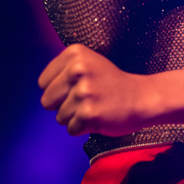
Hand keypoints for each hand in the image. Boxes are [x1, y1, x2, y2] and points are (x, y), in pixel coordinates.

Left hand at [38, 44, 152, 136]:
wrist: (141, 97)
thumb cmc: (111, 83)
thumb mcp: (88, 63)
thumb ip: (63, 70)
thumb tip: (42, 89)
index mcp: (75, 54)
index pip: (43, 83)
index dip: (58, 90)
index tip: (77, 87)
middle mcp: (78, 70)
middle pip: (46, 101)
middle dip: (63, 105)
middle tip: (86, 99)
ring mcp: (84, 92)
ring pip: (59, 117)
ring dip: (75, 117)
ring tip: (95, 106)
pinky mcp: (89, 113)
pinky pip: (71, 129)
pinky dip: (83, 128)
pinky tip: (98, 117)